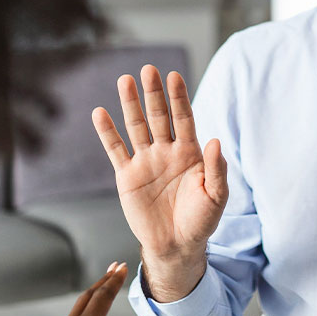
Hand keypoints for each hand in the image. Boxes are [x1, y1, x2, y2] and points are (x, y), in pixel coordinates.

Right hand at [91, 65, 227, 300]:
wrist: (177, 246)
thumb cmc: (201, 221)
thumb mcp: (216, 196)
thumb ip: (216, 169)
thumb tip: (216, 140)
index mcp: (189, 152)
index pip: (183, 118)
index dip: (179, 98)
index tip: (174, 76)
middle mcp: (166, 151)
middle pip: (158, 116)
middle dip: (153, 94)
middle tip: (148, 69)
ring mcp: (145, 162)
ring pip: (136, 127)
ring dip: (130, 104)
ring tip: (124, 80)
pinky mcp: (127, 177)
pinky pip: (116, 150)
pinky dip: (107, 133)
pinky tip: (100, 113)